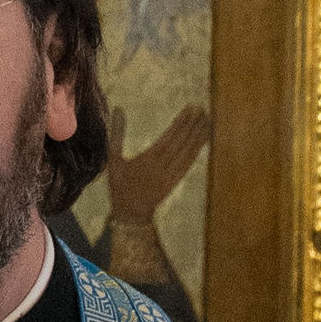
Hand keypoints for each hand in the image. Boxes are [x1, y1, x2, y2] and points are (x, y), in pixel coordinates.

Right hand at [105, 104, 209, 224]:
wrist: (130, 212)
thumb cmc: (120, 185)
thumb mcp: (113, 159)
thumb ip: (116, 134)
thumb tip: (117, 110)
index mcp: (148, 159)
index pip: (169, 136)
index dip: (181, 122)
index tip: (190, 109)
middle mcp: (162, 166)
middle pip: (182, 142)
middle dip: (193, 125)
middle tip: (201, 109)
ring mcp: (171, 174)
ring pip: (188, 152)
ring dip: (199, 136)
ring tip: (207, 120)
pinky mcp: (176, 180)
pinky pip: (189, 163)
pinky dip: (198, 150)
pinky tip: (204, 140)